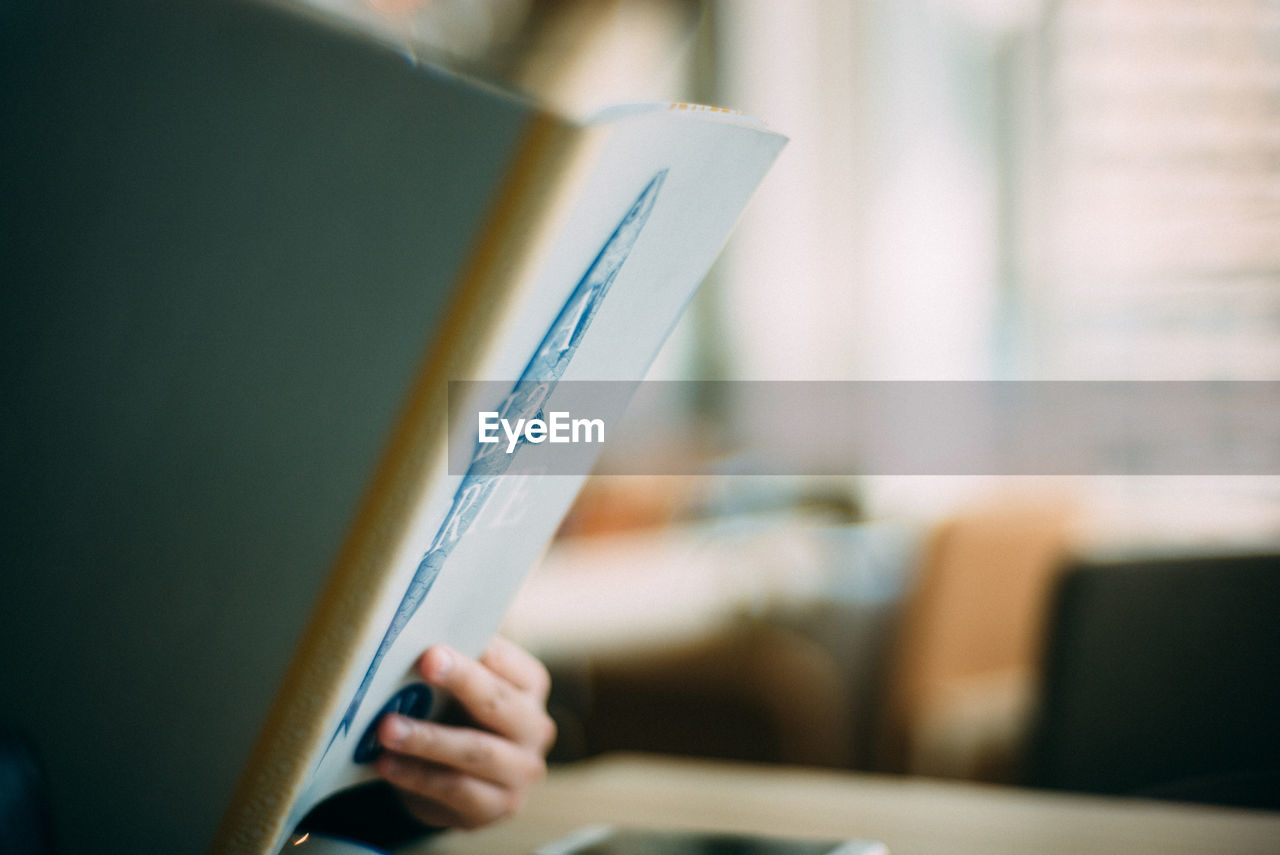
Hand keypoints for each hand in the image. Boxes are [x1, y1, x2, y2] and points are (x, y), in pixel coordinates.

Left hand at [373, 637, 555, 829]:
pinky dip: (417, 776)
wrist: (457, 782)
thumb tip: (415, 637)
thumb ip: (450, 666)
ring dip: (428, 739)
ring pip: (476, 751)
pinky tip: (386, 764)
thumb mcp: (460, 690)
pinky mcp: (496, 807)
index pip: (507, 662)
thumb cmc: (456, 718)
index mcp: (530, 686)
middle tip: (424, 663)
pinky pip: (455, 789)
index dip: (476, 649)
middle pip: (498, 703)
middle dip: (461, 681)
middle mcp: (535, 728)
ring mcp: (521, 771)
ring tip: (388, 727)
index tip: (442, 639)